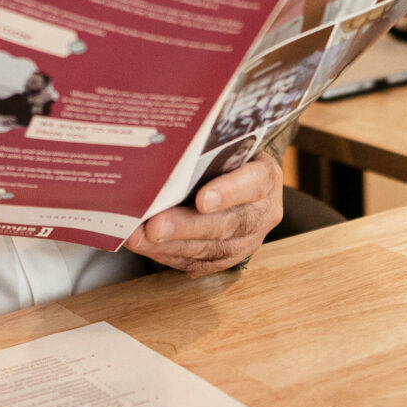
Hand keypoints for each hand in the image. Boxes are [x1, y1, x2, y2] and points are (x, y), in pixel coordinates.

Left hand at [126, 152, 282, 276]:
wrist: (242, 183)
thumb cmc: (229, 158)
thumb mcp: (228, 146)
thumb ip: (208, 149)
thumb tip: (169, 143)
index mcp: (266, 178)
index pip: (254, 184)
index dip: (229, 192)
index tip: (202, 200)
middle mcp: (261, 214)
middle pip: (228, 224)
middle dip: (187, 227)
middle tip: (155, 227)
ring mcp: (246, 241)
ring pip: (211, 249)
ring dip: (172, 246)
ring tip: (140, 238)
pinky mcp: (226, 259)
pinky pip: (198, 263)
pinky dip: (169, 256)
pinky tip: (147, 247)